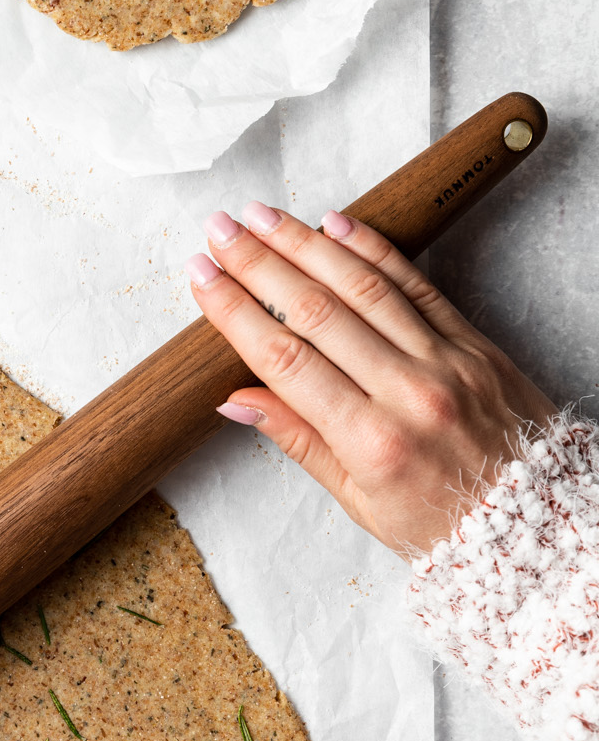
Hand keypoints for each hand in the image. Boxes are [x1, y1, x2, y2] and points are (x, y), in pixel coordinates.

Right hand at [185, 202, 554, 553]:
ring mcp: (444, 361)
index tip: (201, 278)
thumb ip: (298, 440)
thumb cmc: (444, 523)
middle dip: (259, 264)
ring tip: (262, 216)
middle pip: (315, 312)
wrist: (538, 522)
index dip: (235, 311)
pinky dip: (374, 250)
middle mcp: (407, 392)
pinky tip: (335, 225)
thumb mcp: (359, 500)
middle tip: (219, 229)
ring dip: (304, 244)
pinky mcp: (473, 342)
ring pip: (362, 288)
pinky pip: (415, 285)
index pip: (284, 359)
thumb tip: (235, 399)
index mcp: (371, 441)